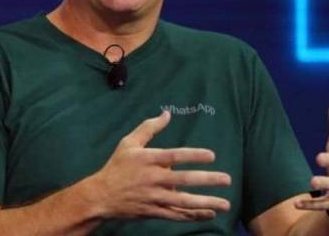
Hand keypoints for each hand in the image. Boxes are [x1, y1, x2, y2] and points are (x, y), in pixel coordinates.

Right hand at [91, 110, 230, 220]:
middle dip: (207, 180)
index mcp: (148, 160)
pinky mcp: (154, 211)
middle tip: (227, 179)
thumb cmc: (117, 166)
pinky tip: (209, 213)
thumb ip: (149, 128)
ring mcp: (154, 197)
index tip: (212, 155)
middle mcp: (153, 179)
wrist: (101, 196)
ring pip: (184, 202)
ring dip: (206, 203)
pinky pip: (177, 215)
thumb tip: (166, 113)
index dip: (193, 155)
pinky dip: (194, 215)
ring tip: (225, 204)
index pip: (174, 156)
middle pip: (184, 180)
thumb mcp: (129, 143)